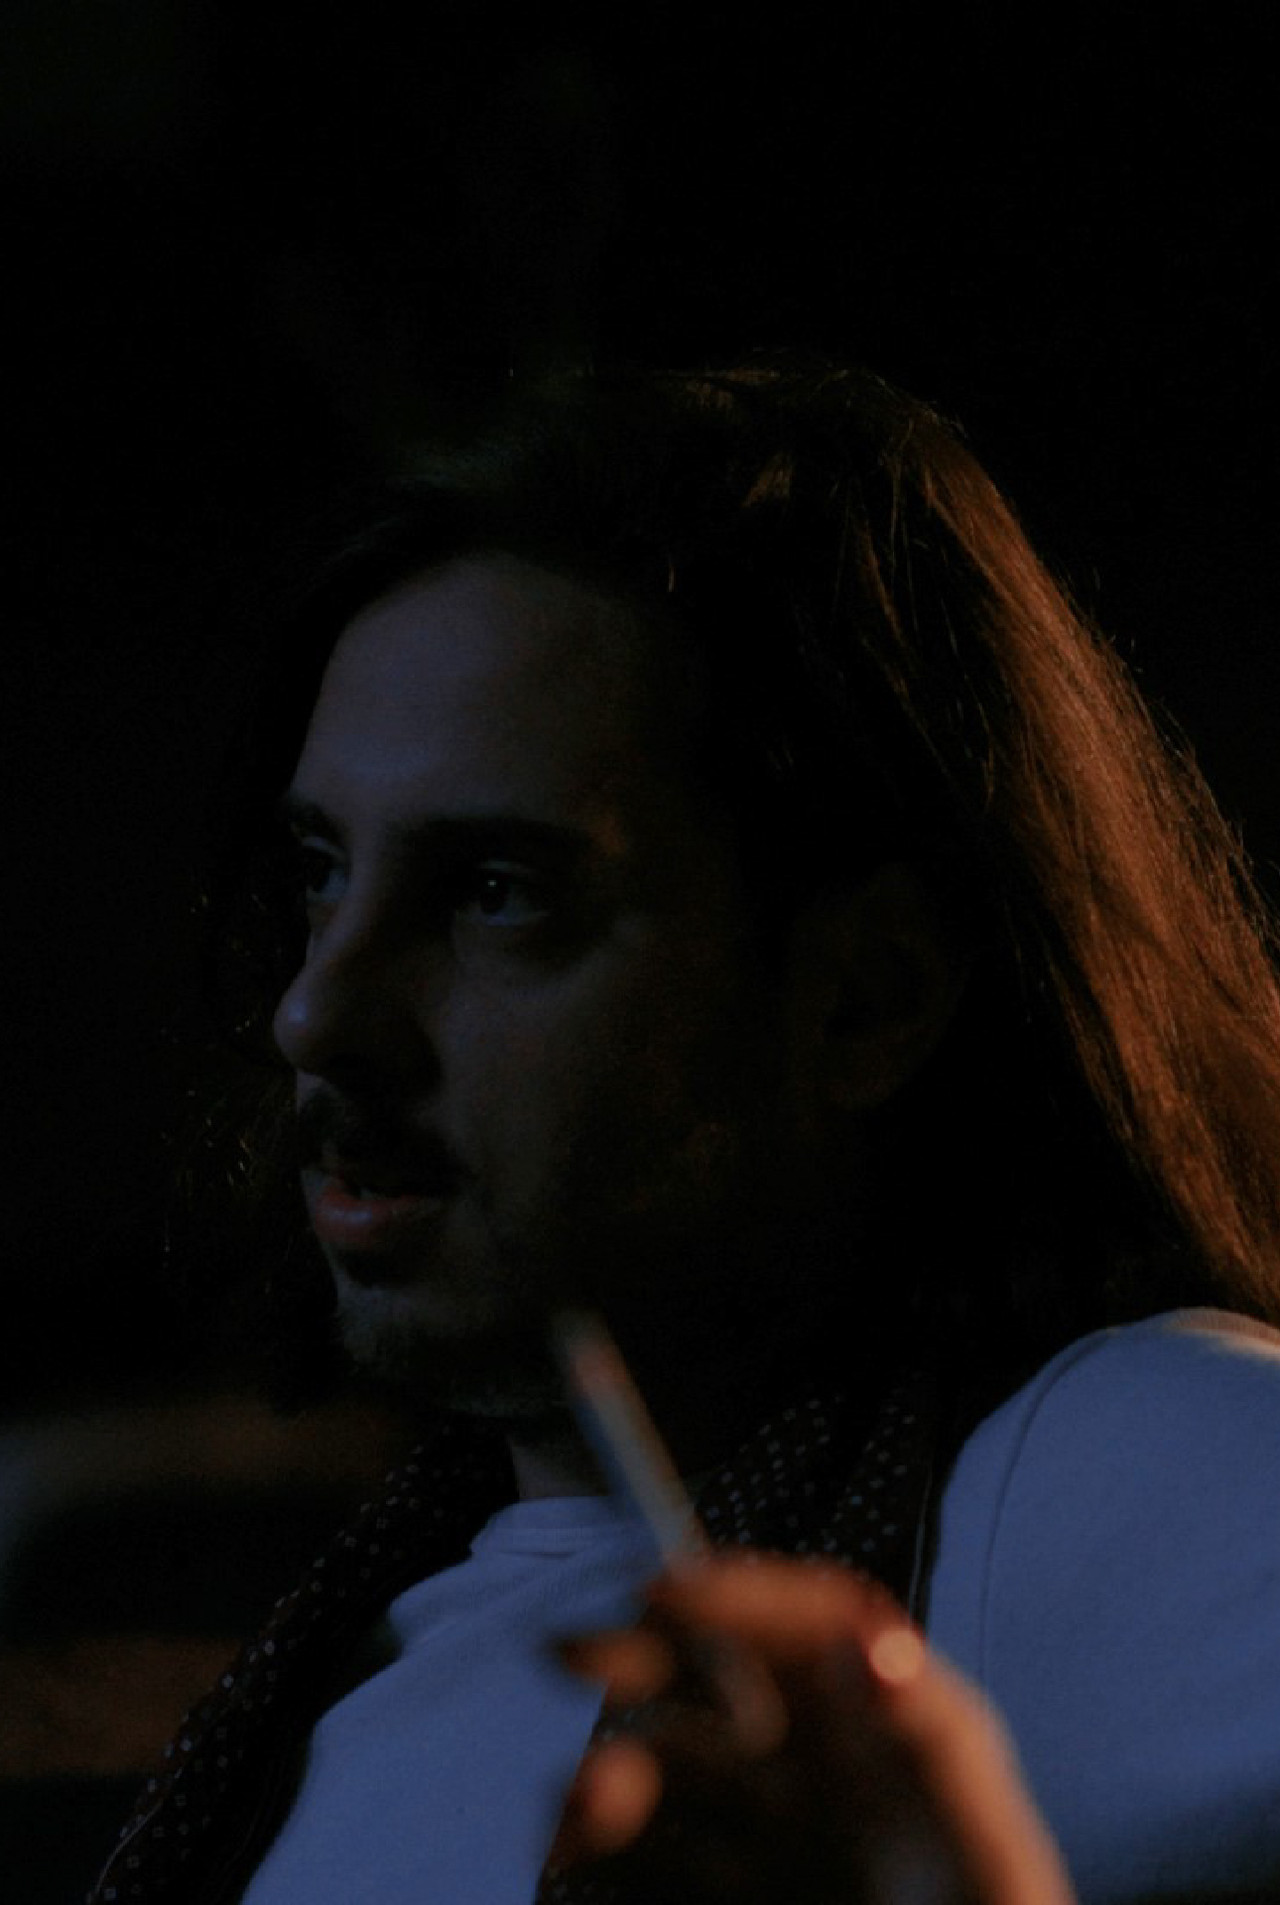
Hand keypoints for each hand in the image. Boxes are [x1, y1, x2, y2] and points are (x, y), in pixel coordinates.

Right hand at [549, 1556, 1074, 1904]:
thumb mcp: (992, 1868)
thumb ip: (940, 1752)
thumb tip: (884, 1643)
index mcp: (902, 1743)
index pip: (822, 1624)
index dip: (744, 1595)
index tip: (662, 1592)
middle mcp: (834, 1778)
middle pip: (727, 1676)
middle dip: (644, 1651)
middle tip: (570, 1655)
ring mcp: (778, 1848)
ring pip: (669, 1771)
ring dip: (610, 1770)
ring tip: (581, 1811)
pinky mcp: (729, 1902)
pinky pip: (645, 1863)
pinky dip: (593, 1850)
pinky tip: (570, 1854)